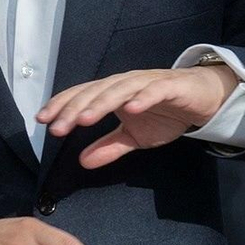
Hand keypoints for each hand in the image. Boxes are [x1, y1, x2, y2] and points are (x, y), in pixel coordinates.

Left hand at [36, 65, 239, 167]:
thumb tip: (82, 161)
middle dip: (75, 109)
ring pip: (120, 89)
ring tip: (84, 119)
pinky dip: (142, 98)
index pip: (83, 96)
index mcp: (114, 93)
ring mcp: (148, 83)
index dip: (62, 106)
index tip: (42, 121)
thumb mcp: (135, 136)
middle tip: (57, 127)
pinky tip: (131, 108)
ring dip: (101, 102)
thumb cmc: (166, 112)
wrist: (202, 98)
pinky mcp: (171, 86)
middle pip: (96, 92)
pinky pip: (154, 91)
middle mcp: (126, 83)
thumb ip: (109, 147)